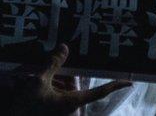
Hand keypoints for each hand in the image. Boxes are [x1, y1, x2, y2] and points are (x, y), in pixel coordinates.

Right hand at [15, 44, 130, 114]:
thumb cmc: (26, 107)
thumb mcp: (38, 81)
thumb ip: (53, 63)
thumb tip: (65, 47)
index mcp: (73, 101)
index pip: (99, 91)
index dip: (115, 86)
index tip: (129, 82)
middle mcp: (69, 106)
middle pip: (74, 83)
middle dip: (62, 74)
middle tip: (52, 65)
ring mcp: (60, 107)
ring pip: (62, 87)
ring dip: (52, 79)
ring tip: (36, 73)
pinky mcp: (51, 107)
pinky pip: (54, 92)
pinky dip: (47, 84)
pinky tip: (33, 78)